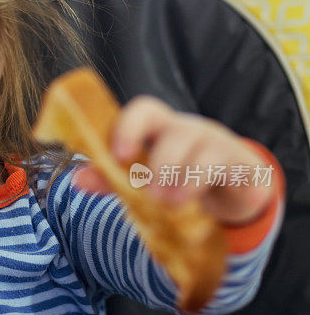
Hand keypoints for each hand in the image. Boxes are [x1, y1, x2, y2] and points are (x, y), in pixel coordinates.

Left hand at [73, 96, 274, 225]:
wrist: (234, 185)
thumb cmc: (180, 174)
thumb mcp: (145, 177)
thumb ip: (111, 177)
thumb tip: (77, 179)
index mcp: (159, 128)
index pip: (145, 110)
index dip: (129, 128)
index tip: (119, 155)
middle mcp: (187, 129)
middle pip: (174, 131)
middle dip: (160, 162)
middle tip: (149, 193)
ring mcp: (215, 142)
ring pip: (200, 149)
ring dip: (181, 178)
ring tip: (169, 204)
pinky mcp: (237, 161)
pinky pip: (221, 165)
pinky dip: (202, 184)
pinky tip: (189, 202)